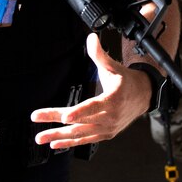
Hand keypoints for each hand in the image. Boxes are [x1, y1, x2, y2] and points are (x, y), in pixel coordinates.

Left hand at [30, 33, 151, 148]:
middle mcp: (110, 118)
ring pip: (80, 134)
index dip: (78, 112)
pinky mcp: (105, 134)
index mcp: (113, 100)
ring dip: (59, 137)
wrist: (144, 96)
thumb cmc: (127, 81)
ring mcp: (107, 128)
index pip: (93, 107)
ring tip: (40, 137)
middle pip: (80, 122)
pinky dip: (69, 143)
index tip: (64, 116)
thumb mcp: (114, 66)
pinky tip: (54, 143)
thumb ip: (99, 54)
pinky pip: (85, 140)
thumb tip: (91, 38)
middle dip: (56, 123)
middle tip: (37, 120)